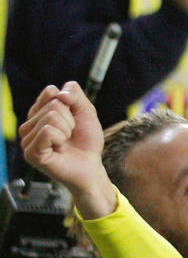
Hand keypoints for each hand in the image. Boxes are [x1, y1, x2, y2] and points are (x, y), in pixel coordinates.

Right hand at [19, 82, 115, 217]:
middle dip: (70, 120)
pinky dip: (61, 138)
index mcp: (39, 113)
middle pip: (53, 105)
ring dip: (67, 130)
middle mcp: (29, 124)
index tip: (73, 119)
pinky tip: (60, 148)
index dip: (70, 104)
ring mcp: (27, 139)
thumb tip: (58, 92)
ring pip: (51, 117)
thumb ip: (75, 95)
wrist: (91, 165)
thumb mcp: (86, 112)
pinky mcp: (31, 152)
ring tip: (65, 142)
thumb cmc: (87, 141)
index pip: (50, 92)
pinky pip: (48, 131)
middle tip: (71, 135)